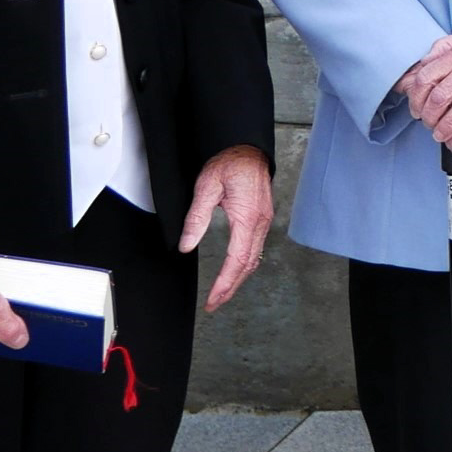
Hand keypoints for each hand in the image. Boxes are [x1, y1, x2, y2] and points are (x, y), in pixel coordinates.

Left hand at [179, 146, 275, 313]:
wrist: (247, 148)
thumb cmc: (230, 163)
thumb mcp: (206, 188)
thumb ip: (196, 219)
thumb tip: (187, 246)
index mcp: (247, 218)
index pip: (237, 260)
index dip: (225, 283)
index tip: (213, 299)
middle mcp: (260, 223)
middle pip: (248, 265)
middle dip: (231, 287)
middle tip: (215, 303)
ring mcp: (264, 221)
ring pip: (254, 259)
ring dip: (239, 279)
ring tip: (223, 292)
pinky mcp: (262, 218)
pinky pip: (256, 248)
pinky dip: (245, 265)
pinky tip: (237, 271)